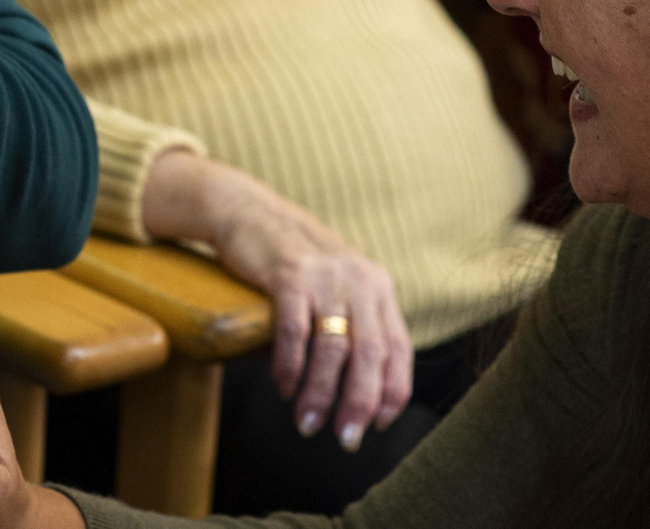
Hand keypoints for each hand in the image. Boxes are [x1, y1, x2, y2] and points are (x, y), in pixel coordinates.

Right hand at [143, 150, 414, 449]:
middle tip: (344, 438)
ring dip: (319, 393)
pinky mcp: (288, 273)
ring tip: (306, 422)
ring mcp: (324, 276)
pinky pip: (294, 330)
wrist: (250, 212)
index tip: (375, 425)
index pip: (399, 350)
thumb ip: (357, 322)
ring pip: (332, 348)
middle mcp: (359, 281)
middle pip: (369, 354)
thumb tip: (365, 389)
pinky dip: (290, 365)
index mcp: (378, 287)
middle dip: (358, 404)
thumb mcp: (339, 284)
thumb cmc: (294, 260)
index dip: (391, 393)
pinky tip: (284, 386)